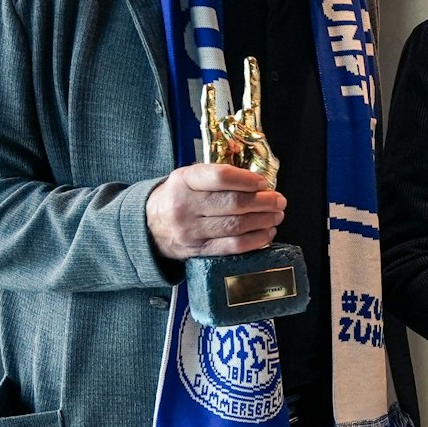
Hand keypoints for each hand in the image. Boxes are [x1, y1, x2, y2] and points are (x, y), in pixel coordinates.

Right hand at [146, 163, 285, 259]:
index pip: (221, 177)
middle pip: (234, 204)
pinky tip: (267, 232)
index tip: (263, 183)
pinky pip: (233, 246)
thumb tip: (258, 182)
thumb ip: (217, 176)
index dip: (248, 180)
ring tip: (276, 215)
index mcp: (184, 181)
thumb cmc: (177, 197)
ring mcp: (191, 230)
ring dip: (264, 220)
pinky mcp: (198, 250)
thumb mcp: (188, 178)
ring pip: (236, 226)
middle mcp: (185, 206)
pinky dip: (255, 240)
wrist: (148, 226)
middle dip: (264, 202)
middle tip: (278, 201)